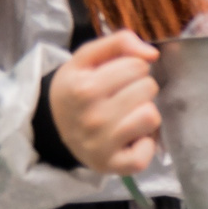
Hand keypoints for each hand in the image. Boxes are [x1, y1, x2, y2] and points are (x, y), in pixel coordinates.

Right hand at [48, 32, 161, 173]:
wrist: (55, 128)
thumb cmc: (78, 89)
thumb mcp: (86, 59)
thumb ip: (118, 42)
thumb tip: (151, 53)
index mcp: (83, 88)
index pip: (137, 65)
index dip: (132, 68)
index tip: (117, 78)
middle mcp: (91, 118)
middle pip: (148, 88)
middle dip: (140, 89)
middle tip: (122, 97)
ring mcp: (102, 145)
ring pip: (152, 116)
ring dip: (145, 113)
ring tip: (127, 115)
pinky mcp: (115, 166)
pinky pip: (148, 151)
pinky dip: (145, 144)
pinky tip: (130, 138)